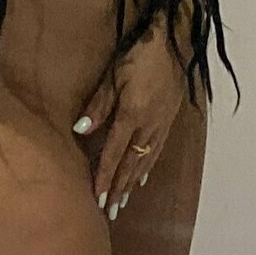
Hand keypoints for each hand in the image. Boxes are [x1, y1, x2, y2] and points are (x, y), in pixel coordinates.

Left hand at [72, 16, 187, 217]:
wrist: (175, 43)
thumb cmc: (139, 55)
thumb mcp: (113, 75)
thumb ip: (99, 104)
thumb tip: (80, 130)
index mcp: (132, 117)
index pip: (113, 155)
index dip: (104, 177)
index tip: (97, 199)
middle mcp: (148, 128)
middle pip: (130, 164)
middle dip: (118, 188)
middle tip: (109, 212)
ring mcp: (161, 125)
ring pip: (144, 162)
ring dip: (131, 183)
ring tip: (123, 202)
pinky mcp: (169, 120)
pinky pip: (156, 151)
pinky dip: (147, 168)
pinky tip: (142, 177)